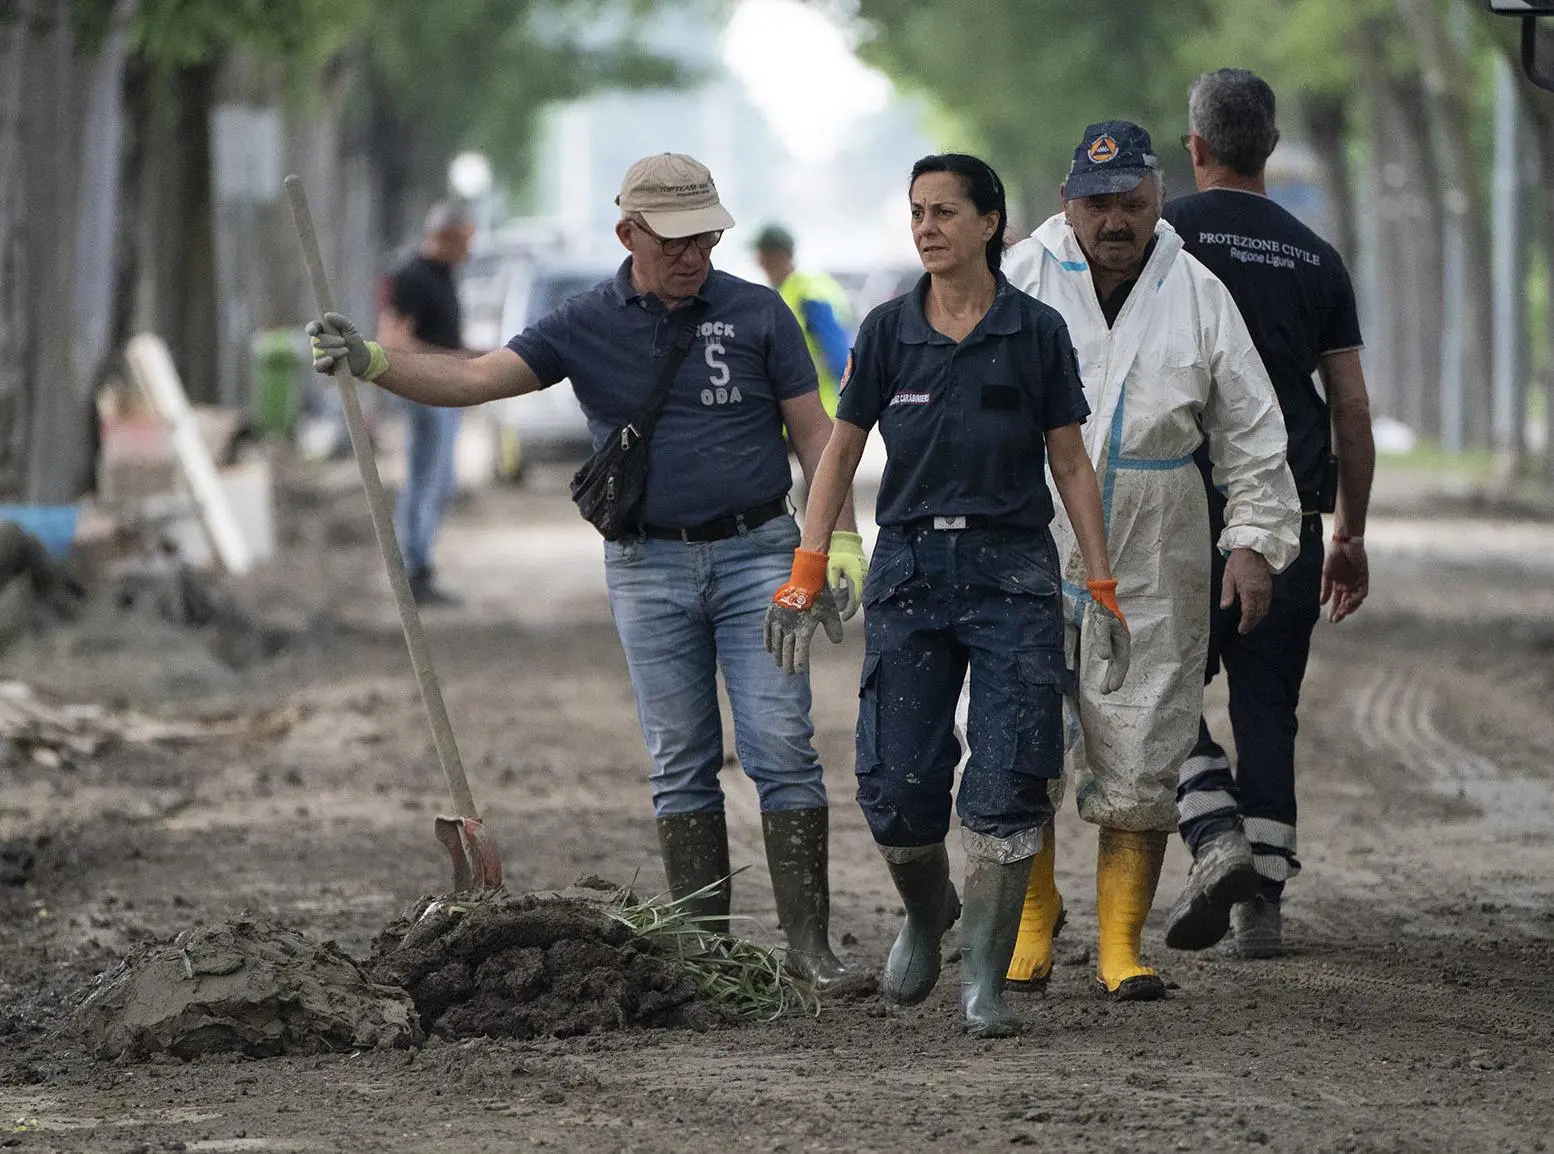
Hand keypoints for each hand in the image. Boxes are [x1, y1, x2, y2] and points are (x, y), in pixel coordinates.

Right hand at [305, 311, 387, 380]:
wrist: (363, 359)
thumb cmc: (354, 341)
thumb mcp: (350, 328)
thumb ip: (340, 320)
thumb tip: (326, 315)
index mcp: (323, 331)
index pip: (312, 328)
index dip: (311, 329)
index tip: (314, 331)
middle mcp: (318, 343)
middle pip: (316, 341)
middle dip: (331, 341)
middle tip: (344, 342)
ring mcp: (319, 355)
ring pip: (318, 353)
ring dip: (334, 352)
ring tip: (346, 351)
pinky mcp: (323, 368)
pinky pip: (317, 366)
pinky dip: (323, 362)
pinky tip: (331, 360)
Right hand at [764, 585, 844, 673]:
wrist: (805, 577)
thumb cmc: (820, 596)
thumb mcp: (830, 612)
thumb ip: (834, 628)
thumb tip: (837, 642)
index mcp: (804, 629)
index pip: (800, 651)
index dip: (799, 662)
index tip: (799, 671)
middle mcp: (790, 627)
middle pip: (787, 650)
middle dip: (787, 662)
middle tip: (788, 672)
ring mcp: (779, 620)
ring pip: (777, 642)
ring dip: (778, 654)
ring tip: (779, 663)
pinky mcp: (772, 613)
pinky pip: (768, 630)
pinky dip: (768, 640)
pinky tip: (768, 649)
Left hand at [826, 531, 867, 621]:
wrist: (845, 538)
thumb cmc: (839, 551)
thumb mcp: (832, 566)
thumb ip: (832, 581)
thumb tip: (834, 593)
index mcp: (856, 578)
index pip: (855, 600)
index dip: (850, 611)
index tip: (844, 618)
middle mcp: (862, 578)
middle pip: (855, 597)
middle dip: (846, 604)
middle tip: (836, 608)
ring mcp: (863, 575)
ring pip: (855, 592)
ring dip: (845, 597)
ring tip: (835, 599)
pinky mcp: (861, 572)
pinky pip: (855, 585)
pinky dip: (847, 590)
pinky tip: (838, 589)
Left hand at [1085, 578, 1129, 693]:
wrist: (1102, 598)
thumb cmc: (1104, 611)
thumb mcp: (1102, 624)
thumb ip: (1103, 640)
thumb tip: (1104, 658)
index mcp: (1123, 640)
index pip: (1122, 661)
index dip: (1118, 674)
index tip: (1113, 687)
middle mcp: (1122, 643)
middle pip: (1120, 664)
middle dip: (1114, 678)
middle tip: (1107, 691)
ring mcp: (1117, 643)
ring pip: (1116, 663)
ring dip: (1111, 675)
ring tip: (1105, 690)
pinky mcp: (1111, 642)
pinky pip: (1112, 658)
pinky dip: (1110, 668)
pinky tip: (1107, 676)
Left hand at [1221, 547, 1271, 633]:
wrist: (1252, 549)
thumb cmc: (1238, 562)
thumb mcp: (1228, 577)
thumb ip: (1227, 593)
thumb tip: (1224, 607)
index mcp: (1248, 590)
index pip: (1249, 612)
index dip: (1246, 623)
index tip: (1241, 630)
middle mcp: (1260, 591)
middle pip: (1258, 613)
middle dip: (1252, 623)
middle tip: (1245, 629)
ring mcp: (1266, 589)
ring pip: (1264, 609)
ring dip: (1258, 618)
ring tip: (1250, 623)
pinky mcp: (1269, 586)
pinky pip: (1267, 602)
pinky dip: (1262, 610)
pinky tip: (1256, 612)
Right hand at [1321, 537, 1368, 622]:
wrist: (1344, 543)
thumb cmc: (1333, 556)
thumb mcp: (1326, 574)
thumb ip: (1325, 588)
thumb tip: (1321, 603)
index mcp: (1338, 585)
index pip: (1337, 601)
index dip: (1333, 610)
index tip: (1330, 620)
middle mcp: (1348, 585)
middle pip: (1346, 603)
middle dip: (1341, 612)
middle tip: (1336, 620)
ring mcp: (1357, 582)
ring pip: (1356, 600)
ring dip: (1350, 607)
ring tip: (1343, 612)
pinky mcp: (1364, 578)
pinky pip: (1362, 592)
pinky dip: (1356, 598)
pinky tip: (1349, 602)